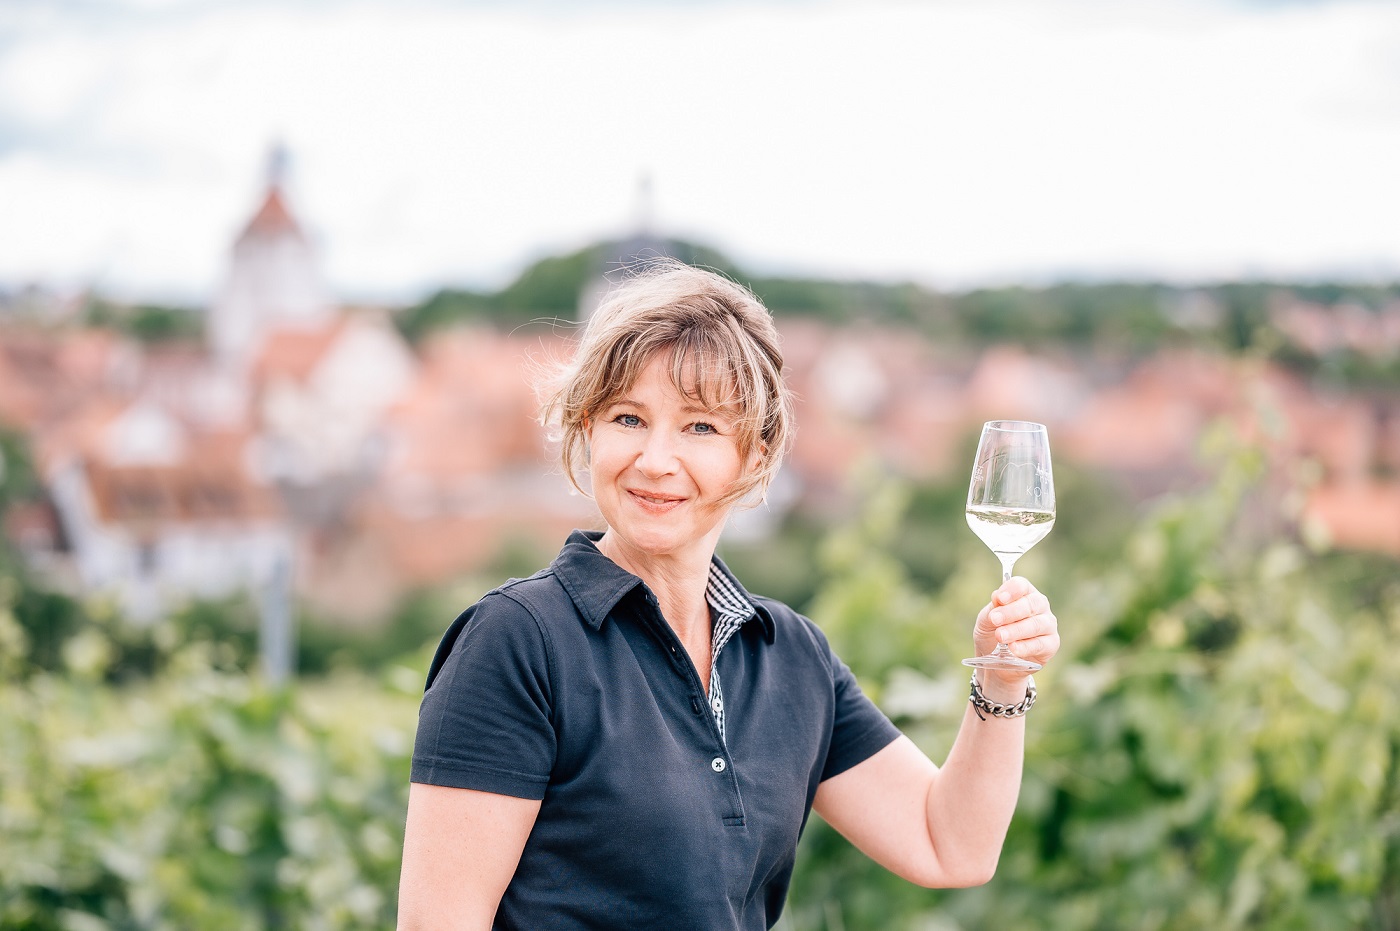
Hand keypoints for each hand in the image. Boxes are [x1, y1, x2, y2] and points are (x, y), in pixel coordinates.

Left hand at [974, 577, 1059, 692]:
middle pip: (1030, 603)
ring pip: (1036, 624)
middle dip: (1011, 612)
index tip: (999, 598)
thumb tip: (997, 596)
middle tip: (994, 620)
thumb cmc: (992, 635)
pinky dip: (1025, 646)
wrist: (996, 663)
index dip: (1012, 590)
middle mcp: (1039, 606)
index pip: (1021, 585)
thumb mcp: (986, 621)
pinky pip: (1040, 644)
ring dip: (1016, 630)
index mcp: (1024, 594)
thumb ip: (993, 609)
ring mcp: (1047, 625)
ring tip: (1000, 636)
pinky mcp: (1051, 644)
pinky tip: (1013, 648)